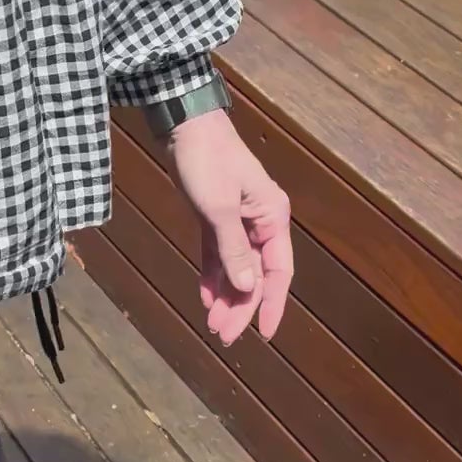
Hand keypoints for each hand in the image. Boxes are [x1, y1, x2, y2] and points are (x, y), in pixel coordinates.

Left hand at [168, 108, 292, 344]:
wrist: (184, 126)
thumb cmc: (207, 162)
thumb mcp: (219, 209)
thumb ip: (234, 250)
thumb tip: (249, 288)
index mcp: (272, 218)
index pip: (277, 271)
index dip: (271, 304)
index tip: (264, 334)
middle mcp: (261, 222)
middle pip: (255, 274)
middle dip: (241, 306)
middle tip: (224, 336)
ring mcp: (238, 220)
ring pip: (236, 267)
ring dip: (225, 296)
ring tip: (213, 324)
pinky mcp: (215, 216)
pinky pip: (218, 254)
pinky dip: (212, 275)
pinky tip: (205, 297)